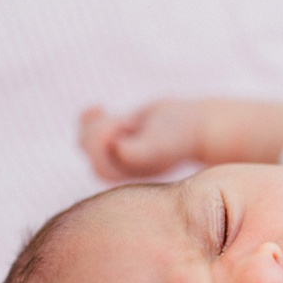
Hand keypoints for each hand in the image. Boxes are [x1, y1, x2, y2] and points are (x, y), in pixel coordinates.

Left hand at [78, 99, 205, 179]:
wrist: (197, 127)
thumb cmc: (180, 136)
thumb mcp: (161, 143)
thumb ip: (140, 151)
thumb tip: (118, 150)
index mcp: (129, 176)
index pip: (99, 168)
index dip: (102, 144)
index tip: (124, 125)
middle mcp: (121, 167)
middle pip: (89, 151)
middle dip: (100, 130)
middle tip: (127, 122)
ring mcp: (117, 150)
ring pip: (85, 140)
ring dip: (100, 123)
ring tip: (128, 121)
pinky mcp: (118, 135)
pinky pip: (89, 129)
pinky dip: (89, 116)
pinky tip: (100, 106)